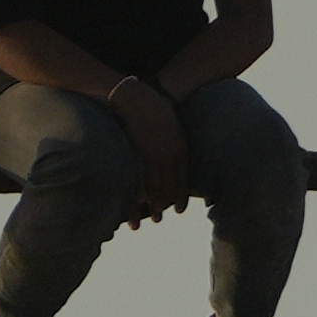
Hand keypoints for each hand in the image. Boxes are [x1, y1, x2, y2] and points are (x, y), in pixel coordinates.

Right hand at [114, 84, 195, 224]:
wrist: (135, 96)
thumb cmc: (153, 108)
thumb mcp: (170, 126)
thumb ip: (172, 143)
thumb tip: (171, 155)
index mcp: (179, 149)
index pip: (182, 179)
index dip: (180, 195)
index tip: (179, 209)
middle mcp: (169, 155)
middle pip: (168, 186)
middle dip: (163, 205)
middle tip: (160, 220)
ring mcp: (152, 155)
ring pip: (153, 185)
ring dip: (149, 204)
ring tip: (145, 219)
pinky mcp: (136, 153)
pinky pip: (138, 177)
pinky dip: (137, 191)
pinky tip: (135, 203)